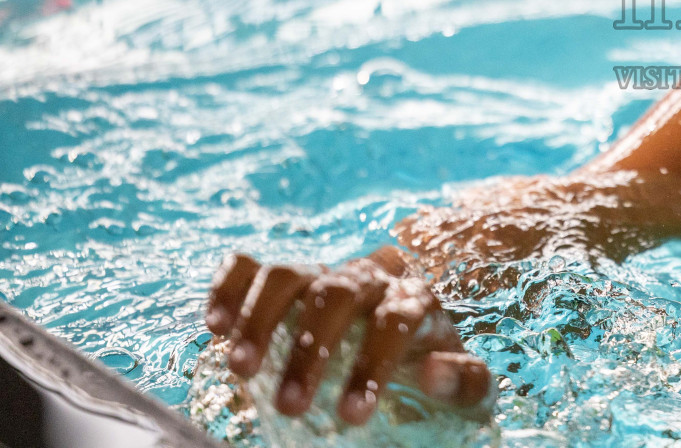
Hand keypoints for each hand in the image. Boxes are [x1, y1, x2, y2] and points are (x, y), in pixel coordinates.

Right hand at [205, 245, 492, 424]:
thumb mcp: (466, 382)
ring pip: (289, 275)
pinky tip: (214, 325)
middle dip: (309, 351)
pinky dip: (230, 286)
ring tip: (240, 369)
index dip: (372, 364)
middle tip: (291, 407)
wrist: (417, 326)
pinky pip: (252, 265)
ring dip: (261, 318)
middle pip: (336, 296)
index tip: (351, 415)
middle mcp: (368, 280)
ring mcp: (325, 273)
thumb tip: (434, 373)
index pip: (393, 322)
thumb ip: (465, 382)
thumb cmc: (436, 362)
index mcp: (414, 302)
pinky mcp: (291, 279)